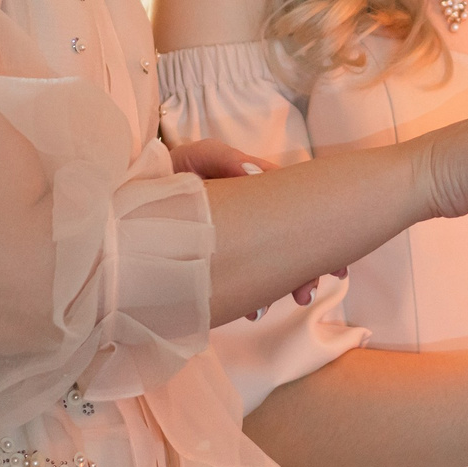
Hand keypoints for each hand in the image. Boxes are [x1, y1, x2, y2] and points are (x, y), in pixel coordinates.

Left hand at [170, 138, 340, 306]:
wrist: (135, 197)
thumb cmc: (171, 171)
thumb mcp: (197, 157)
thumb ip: (223, 158)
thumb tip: (254, 174)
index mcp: (256, 188)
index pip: (296, 206)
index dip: (319, 227)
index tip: (332, 259)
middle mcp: (255, 216)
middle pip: (291, 241)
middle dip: (306, 268)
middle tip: (307, 292)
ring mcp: (240, 239)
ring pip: (271, 263)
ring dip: (281, 284)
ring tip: (279, 305)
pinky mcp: (223, 259)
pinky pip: (246, 278)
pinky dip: (254, 293)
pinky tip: (253, 308)